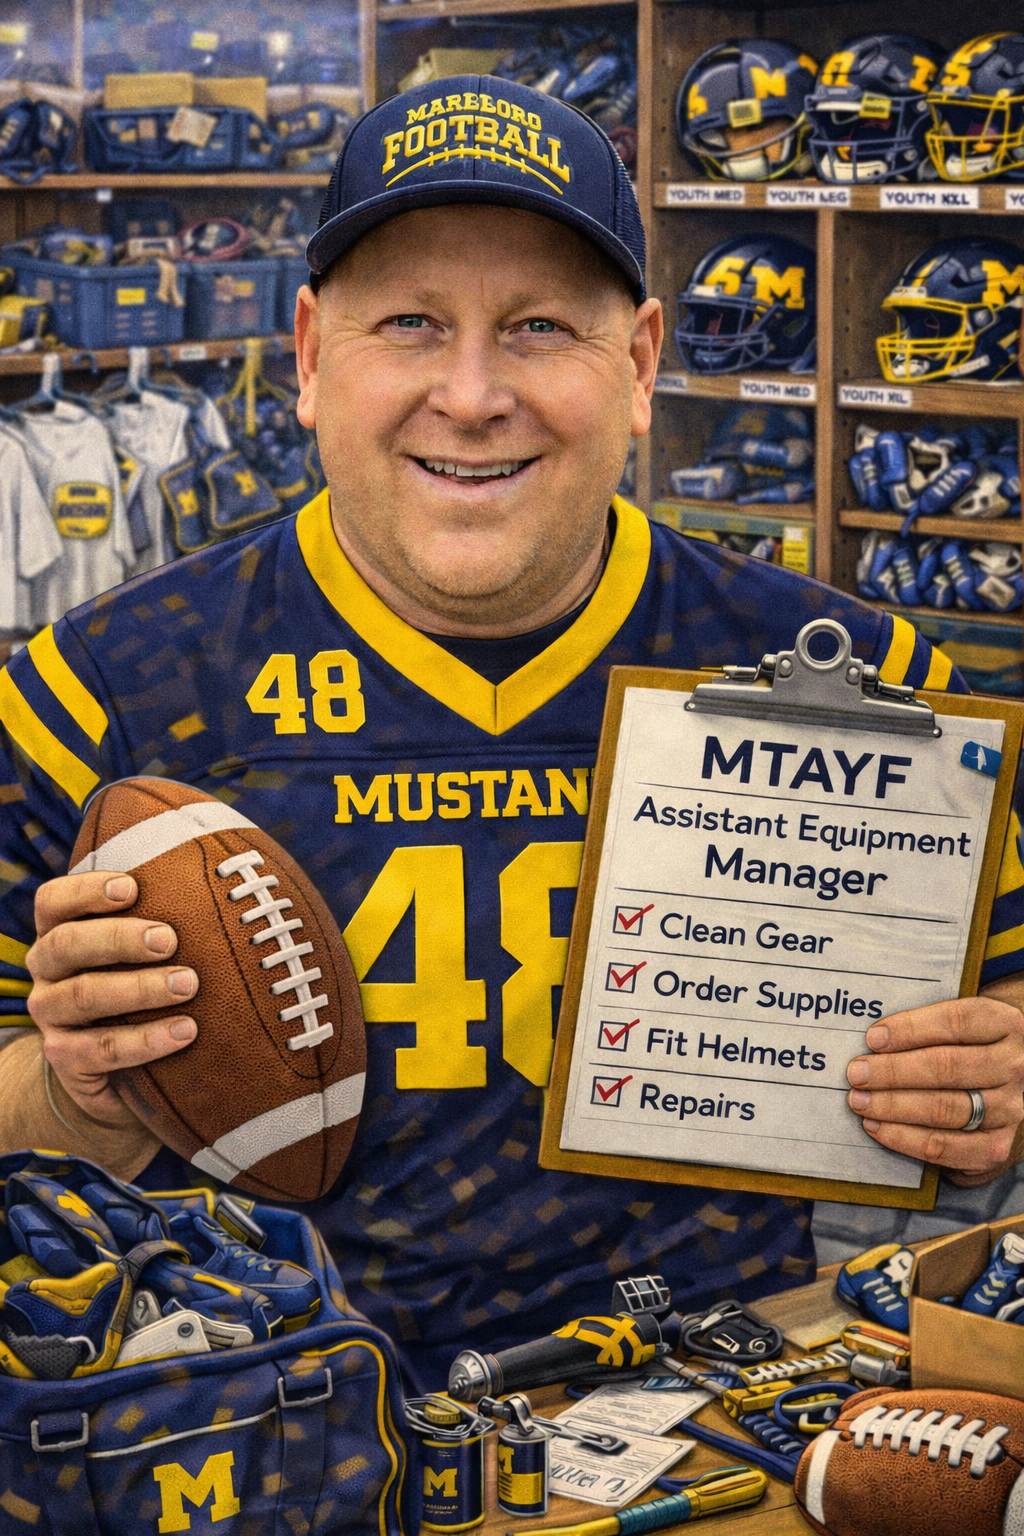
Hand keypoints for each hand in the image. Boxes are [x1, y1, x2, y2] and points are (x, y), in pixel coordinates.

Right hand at [26, 871, 197, 1127]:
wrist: (118, 1066)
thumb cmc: (141, 982)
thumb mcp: (145, 950)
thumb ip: (167, 914)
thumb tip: (240, 872)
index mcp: (59, 931)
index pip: (53, 900)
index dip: (86, 890)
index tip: (133, 887)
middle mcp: (46, 970)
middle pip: (66, 944)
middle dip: (119, 938)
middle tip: (170, 940)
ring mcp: (50, 1015)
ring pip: (83, 996)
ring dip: (139, 988)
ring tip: (189, 984)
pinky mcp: (64, 1058)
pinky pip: (100, 1049)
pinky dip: (145, 1040)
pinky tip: (185, 1031)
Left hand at [846, 985, 1023, 1183]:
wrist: (1006, 1085)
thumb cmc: (967, 1047)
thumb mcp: (962, 1026)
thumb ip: (926, 1026)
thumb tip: (872, 1040)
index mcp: (1004, 1024)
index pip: (955, 1022)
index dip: (910, 1029)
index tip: (873, 1039)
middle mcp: (1014, 1066)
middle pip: (946, 1066)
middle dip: (893, 1071)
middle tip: (857, 1073)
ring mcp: (1010, 1109)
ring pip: (944, 1108)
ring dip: (894, 1106)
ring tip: (860, 1101)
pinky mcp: (997, 1146)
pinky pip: (946, 1146)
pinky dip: (906, 1138)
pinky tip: (878, 1128)